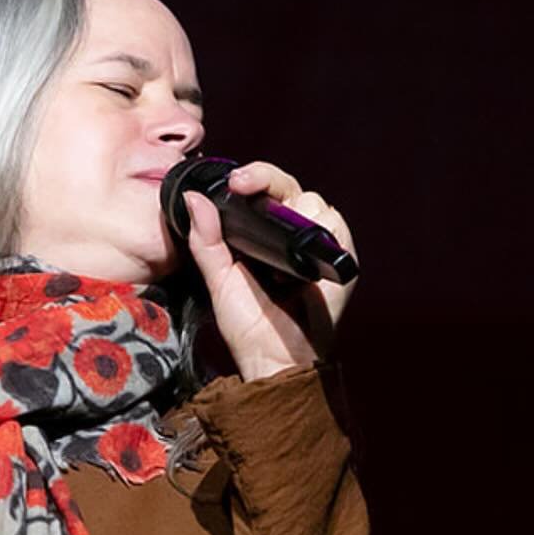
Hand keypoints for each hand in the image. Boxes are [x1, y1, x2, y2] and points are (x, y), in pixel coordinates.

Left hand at [182, 163, 357, 381]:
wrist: (272, 357)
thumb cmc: (248, 324)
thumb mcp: (218, 277)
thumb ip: (205, 239)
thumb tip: (194, 198)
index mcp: (266, 235)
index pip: (266, 191)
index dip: (254, 177)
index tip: (235, 181)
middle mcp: (294, 235)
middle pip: (290, 188)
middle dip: (267, 182)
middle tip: (242, 187)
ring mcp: (318, 244)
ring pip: (313, 202)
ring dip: (291, 217)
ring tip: (273, 257)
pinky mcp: (340, 258)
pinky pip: (334, 225)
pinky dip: (317, 232)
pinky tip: (295, 260)